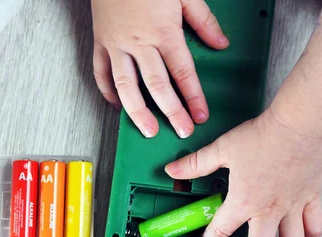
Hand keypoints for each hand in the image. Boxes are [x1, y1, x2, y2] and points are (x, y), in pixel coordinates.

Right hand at [90, 0, 228, 138]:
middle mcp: (139, 43)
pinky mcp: (100, 42)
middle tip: (182, 130)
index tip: (201, 116)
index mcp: (163, 32)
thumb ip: (203, 20)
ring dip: (138, 112)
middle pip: (157, 86)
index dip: (193, 98)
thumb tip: (221, 43)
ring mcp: (116, 45)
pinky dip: (108, 92)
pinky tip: (118, 106)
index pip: (182, 73)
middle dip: (171, 112)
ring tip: (148, 129)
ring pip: (126, 86)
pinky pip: (101, 73)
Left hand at [165, 108, 321, 236]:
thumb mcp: (223, 148)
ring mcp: (292, 209)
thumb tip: (173, 170)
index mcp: (244, 201)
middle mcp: (269, 211)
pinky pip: (314, 229)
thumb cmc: (264, 135)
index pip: (220, 230)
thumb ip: (196, 163)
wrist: (299, 123)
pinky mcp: (311, 200)